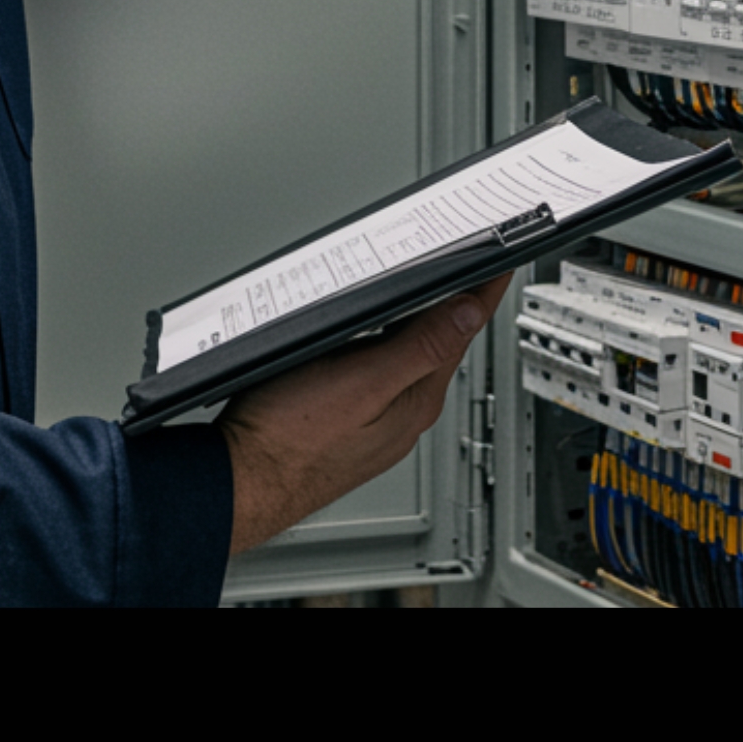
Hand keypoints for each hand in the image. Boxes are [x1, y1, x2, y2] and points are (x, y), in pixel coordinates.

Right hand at [218, 271, 512, 552]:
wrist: (241, 482)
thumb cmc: (288, 437)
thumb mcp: (361, 380)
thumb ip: (419, 347)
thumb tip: (468, 312)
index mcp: (414, 399)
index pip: (462, 331)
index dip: (482, 290)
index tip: (501, 259)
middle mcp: (402, 412)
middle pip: (440, 342)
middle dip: (454, 300)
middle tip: (469, 261)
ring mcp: (377, 419)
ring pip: (410, 356)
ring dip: (420, 321)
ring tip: (431, 288)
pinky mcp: (349, 420)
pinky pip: (382, 371)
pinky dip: (388, 342)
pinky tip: (375, 333)